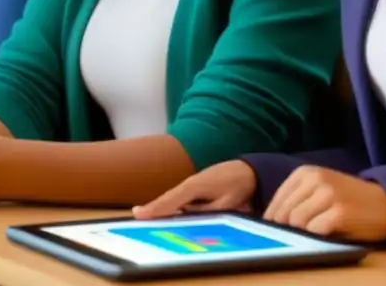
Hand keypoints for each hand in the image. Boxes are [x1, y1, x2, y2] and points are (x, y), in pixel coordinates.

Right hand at [133, 160, 256, 218]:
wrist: (249, 170)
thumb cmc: (239, 186)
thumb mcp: (226, 203)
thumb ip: (207, 211)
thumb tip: (187, 215)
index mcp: (195, 186)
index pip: (171, 200)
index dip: (155, 208)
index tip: (139, 214)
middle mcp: (190, 183)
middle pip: (168, 198)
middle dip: (153, 206)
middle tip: (136, 214)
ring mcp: (192, 183)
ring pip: (173, 198)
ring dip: (161, 206)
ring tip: (143, 213)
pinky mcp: (196, 186)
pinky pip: (180, 197)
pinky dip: (171, 204)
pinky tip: (164, 210)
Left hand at [264, 166, 385, 241]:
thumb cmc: (349, 200)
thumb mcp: (319, 190)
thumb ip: (297, 199)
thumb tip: (271, 220)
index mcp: (306, 172)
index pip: (276, 200)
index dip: (273, 219)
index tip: (277, 231)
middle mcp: (315, 179)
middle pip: (284, 212)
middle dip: (286, 228)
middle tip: (294, 237)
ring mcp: (328, 194)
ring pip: (296, 221)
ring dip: (301, 233)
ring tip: (313, 235)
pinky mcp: (340, 212)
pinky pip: (314, 230)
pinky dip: (315, 237)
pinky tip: (325, 236)